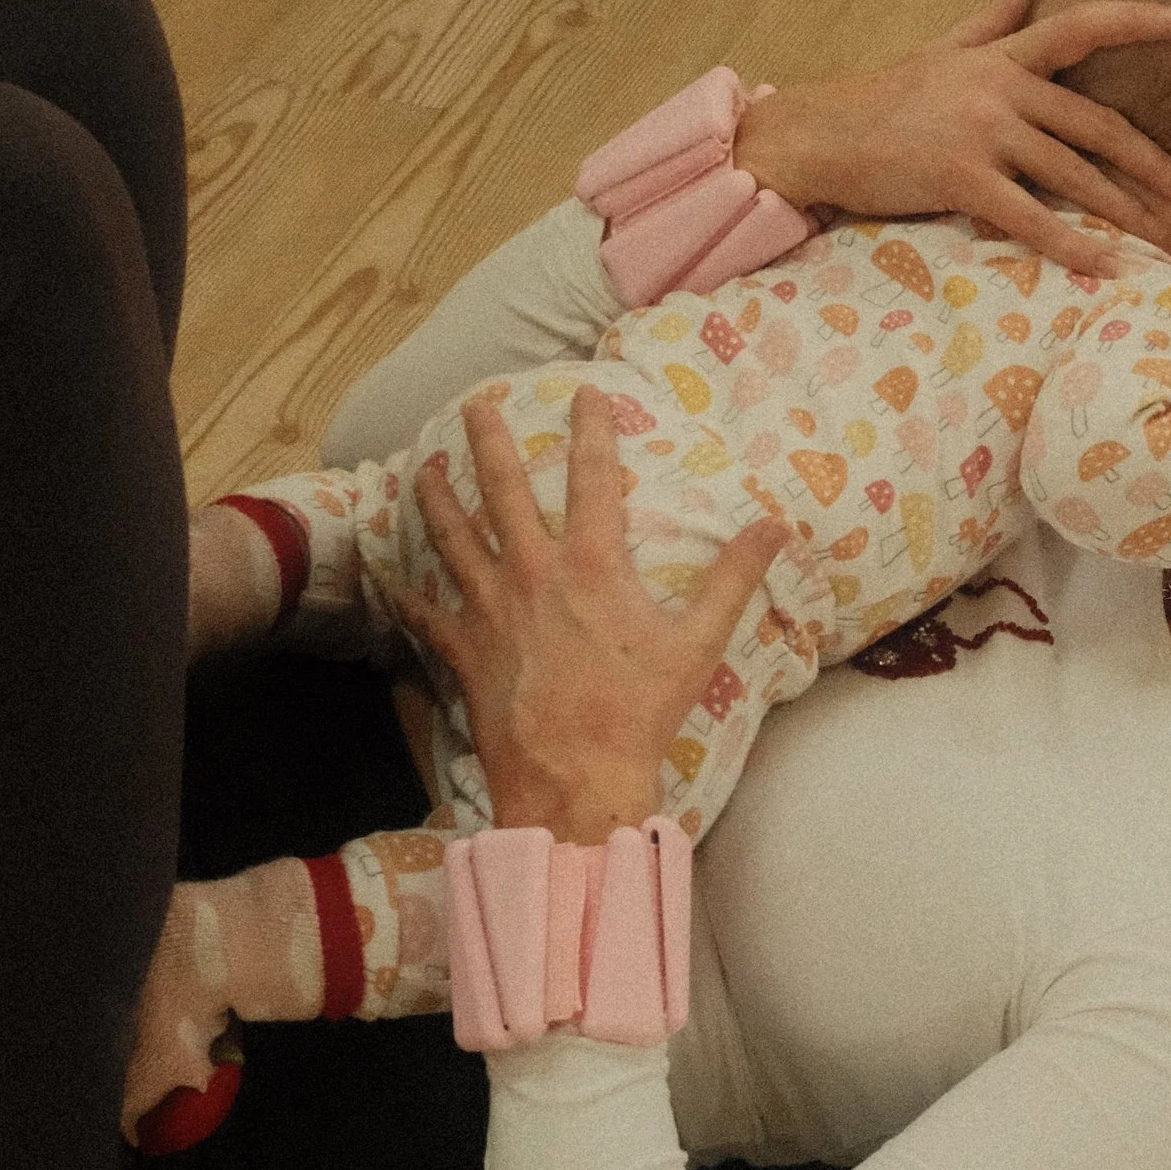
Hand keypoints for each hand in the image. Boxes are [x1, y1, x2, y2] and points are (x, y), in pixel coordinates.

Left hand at [380, 389, 786, 845]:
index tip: (586, 393)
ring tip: (423, 470)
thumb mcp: (698, 642)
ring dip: (437, 500)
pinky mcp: (465, 650)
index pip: (593, 478)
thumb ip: (733, 579)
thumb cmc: (639, 711)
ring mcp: (490, 609)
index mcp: (592, 564)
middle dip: (488, 441)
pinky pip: (428, 614)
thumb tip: (776, 527)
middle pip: (502, 490)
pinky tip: (394, 577)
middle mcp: (532, 572)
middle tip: (475, 405)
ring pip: (453, 539)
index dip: (591, 430)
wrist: (574, 775)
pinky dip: (408, 593)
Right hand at [733, 0, 1170, 271]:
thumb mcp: (945, 48)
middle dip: (1148, 160)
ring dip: (1121, 209)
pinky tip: (1104, 264)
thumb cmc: (884, 99)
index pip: (1081, 25)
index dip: (1138, 19)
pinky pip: (1028, 216)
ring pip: (1070, 173)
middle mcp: (998, 88)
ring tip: (1160, 237)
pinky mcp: (959, 178)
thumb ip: (999, 15)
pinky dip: (1071, 243)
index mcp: (1000, 57)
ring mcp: (980, 132)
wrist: (816, 136)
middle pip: (1094, 123)